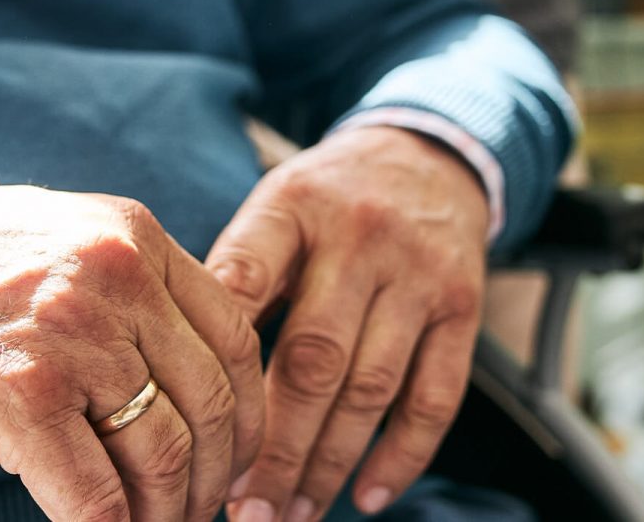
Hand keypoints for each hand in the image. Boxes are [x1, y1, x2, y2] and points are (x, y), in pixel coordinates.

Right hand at [0, 178, 264, 521]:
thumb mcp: (59, 243)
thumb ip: (129, 292)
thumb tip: (189, 378)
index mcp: (134, 238)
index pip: (236, 336)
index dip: (247, 412)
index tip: (235, 455)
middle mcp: (117, 279)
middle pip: (213, 401)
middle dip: (216, 475)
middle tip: (199, 511)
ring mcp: (72, 339)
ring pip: (164, 456)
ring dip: (168, 513)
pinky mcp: (22, 400)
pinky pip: (96, 497)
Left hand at [207, 127, 490, 521]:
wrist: (427, 157)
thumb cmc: (325, 202)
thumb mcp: (273, 207)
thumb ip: (235, 274)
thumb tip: (180, 372)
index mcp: (293, 207)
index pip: (248, 279)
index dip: (218, 359)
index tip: (188, 427)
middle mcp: (361, 238)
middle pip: (313, 358)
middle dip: (275, 446)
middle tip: (242, 509)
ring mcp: (418, 275)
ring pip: (371, 388)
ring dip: (329, 463)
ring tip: (292, 514)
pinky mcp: (463, 308)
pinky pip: (436, 395)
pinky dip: (403, 454)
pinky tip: (368, 496)